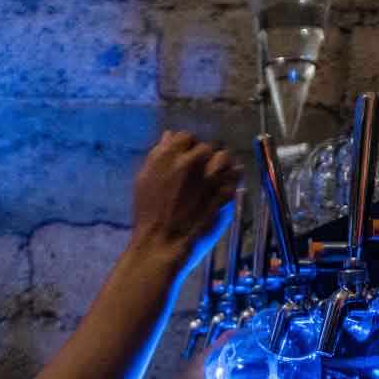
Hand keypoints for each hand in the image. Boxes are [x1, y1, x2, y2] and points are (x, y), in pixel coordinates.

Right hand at [129, 130, 242, 272]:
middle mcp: (190, 162)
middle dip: (206, 158)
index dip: (189, 147)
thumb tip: (169, 136)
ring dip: (223, 166)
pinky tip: (226, 189)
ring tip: (219, 176)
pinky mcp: (222, 194)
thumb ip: (159, 155)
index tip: (189, 158)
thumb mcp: (144, 180)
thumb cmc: (147, 213)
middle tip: (203, 171)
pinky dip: (232, 182)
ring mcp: (209, 178)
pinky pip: (234, 180)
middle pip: (207, 148)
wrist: (160, 242)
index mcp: (168, 155)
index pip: (186, 137)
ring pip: (225, 159)